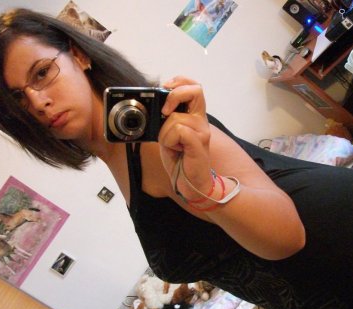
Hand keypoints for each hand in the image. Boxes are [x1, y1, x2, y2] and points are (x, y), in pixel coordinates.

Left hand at [157, 76, 211, 196]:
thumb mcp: (169, 134)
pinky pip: (177, 131)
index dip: (179, 82)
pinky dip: (169, 141)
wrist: (193, 182)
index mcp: (194, 115)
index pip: (193, 86)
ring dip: (165, 132)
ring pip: (175, 117)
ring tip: (172, 145)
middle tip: (164, 111)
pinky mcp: (199, 142)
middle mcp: (201, 120)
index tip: (165, 90)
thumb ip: (165, 119)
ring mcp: (202, 130)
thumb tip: (151, 107)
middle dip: (174, 95)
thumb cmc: (181, 159)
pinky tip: (176, 149)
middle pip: (194, 90)